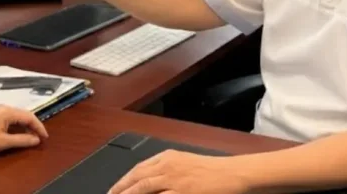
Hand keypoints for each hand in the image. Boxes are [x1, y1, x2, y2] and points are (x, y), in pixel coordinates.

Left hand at [0, 104, 48, 154]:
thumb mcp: (4, 142)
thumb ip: (22, 140)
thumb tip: (36, 140)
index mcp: (8, 112)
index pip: (30, 117)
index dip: (39, 127)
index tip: (45, 138)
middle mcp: (5, 108)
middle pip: (25, 115)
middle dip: (34, 126)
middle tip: (40, 138)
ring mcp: (0, 111)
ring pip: (19, 117)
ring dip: (26, 126)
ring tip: (32, 138)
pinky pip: (12, 119)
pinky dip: (19, 126)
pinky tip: (20, 134)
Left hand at [108, 150, 250, 193]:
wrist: (232, 173)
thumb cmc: (212, 170)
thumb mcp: (185, 163)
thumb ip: (166, 170)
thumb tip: (147, 181)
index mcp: (167, 157)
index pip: (138, 169)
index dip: (123, 181)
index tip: (113, 190)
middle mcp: (167, 166)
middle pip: (137, 179)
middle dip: (120, 190)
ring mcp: (174, 180)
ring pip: (143, 189)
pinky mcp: (183, 193)